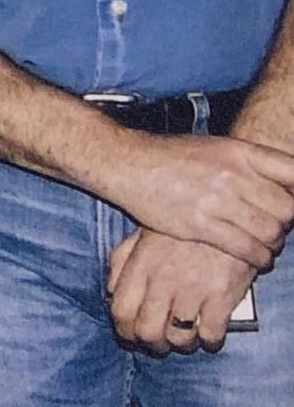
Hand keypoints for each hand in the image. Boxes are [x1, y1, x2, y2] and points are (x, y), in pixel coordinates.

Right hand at [106, 132, 293, 269]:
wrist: (129, 164)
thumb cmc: (171, 156)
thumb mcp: (214, 147)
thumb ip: (248, 163)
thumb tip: (284, 183)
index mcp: (239, 151)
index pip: (293, 173)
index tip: (293, 203)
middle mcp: (233, 174)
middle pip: (286, 208)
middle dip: (286, 223)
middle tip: (276, 227)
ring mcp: (218, 200)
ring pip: (270, 231)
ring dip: (274, 243)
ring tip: (267, 245)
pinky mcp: (201, 225)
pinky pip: (247, 248)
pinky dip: (260, 258)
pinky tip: (258, 259)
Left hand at [107, 227, 255, 353]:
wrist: (227, 213)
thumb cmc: (182, 228)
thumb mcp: (143, 235)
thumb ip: (121, 261)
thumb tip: (109, 291)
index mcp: (141, 265)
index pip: (120, 311)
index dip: (123, 330)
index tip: (131, 336)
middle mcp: (163, 280)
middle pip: (147, 331)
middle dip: (152, 344)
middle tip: (160, 344)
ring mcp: (193, 289)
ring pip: (178, 337)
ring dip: (181, 344)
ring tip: (185, 339)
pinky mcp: (222, 297)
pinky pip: (211, 335)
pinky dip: (209, 342)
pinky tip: (209, 335)